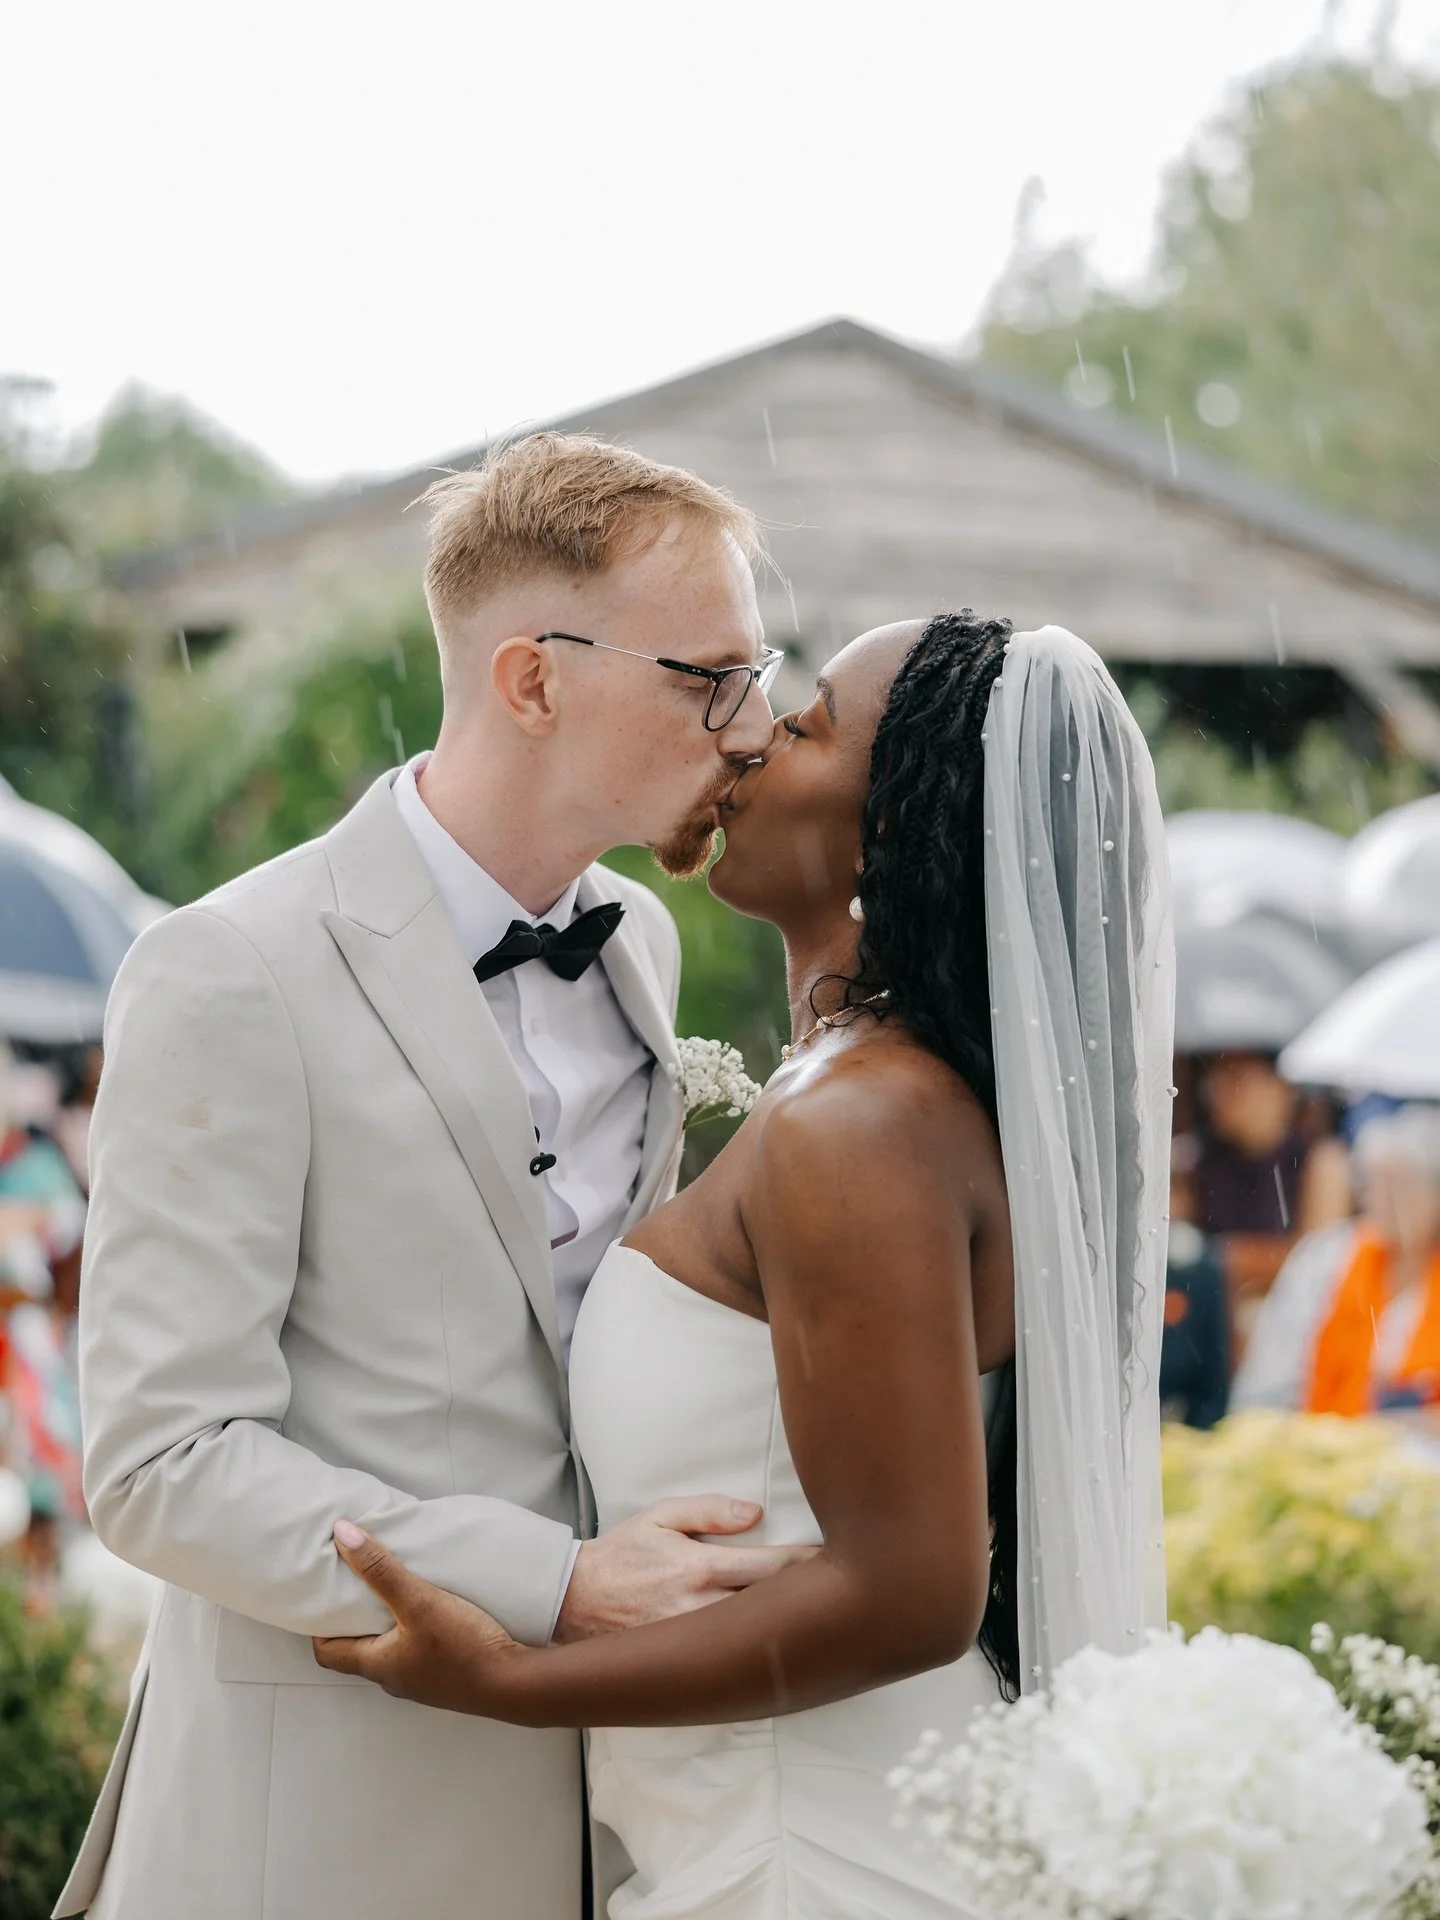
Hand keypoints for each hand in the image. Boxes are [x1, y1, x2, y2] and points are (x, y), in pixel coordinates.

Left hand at [313, 1522, 529, 1716]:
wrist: (515, 1683)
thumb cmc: (463, 1647)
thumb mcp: (419, 1601)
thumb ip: (380, 1569)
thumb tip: (341, 1535)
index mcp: (377, 1665)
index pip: (328, 1653)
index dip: (318, 1627)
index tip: (320, 1598)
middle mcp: (394, 1678)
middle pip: (358, 1650)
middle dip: (353, 1619)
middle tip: (353, 1586)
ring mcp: (422, 1681)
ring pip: (391, 1650)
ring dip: (387, 1623)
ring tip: (392, 1590)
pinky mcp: (447, 1676)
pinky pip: (418, 1652)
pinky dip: (414, 1630)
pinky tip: (432, 1609)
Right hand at [554, 1495, 818, 1643]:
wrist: (573, 1601)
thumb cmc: (622, 1554)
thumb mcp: (661, 1516)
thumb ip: (710, 1510)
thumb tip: (756, 1513)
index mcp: (699, 1567)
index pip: (770, 1567)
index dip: (807, 1564)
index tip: (836, 1559)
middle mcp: (701, 1609)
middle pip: (772, 1607)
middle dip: (808, 1600)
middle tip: (846, 1593)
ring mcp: (694, 1643)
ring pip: (755, 1639)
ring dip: (786, 1629)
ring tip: (824, 1623)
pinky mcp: (685, 1666)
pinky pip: (731, 1661)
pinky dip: (757, 1655)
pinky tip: (780, 1653)